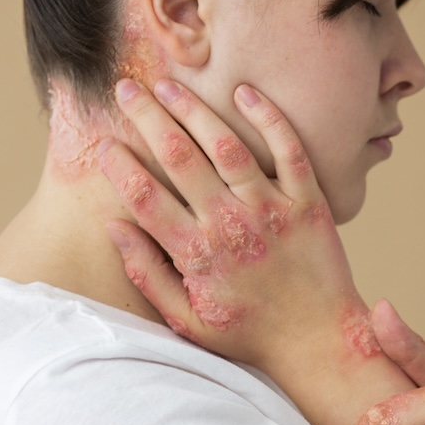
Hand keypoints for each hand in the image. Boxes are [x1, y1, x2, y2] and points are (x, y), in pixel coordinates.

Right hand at [98, 77, 371, 380]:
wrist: (319, 341)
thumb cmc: (249, 333)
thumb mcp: (187, 318)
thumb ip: (148, 273)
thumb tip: (114, 227)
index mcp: (198, 255)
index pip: (145, 197)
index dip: (120, 165)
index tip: (105, 142)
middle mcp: (231, 225)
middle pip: (179, 157)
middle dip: (147, 117)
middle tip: (125, 89)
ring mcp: (272, 210)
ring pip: (226, 145)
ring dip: (194, 109)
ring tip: (169, 83)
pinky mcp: (309, 202)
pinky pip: (289, 149)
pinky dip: (268, 117)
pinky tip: (244, 91)